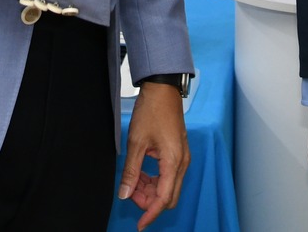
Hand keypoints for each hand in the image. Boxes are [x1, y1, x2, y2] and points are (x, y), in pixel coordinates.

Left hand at [120, 80, 190, 228]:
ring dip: (152, 191)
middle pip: (169, 197)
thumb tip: (124, 194)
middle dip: (149, 202)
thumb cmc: (152, 111)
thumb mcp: (136, 142)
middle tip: (130, 194)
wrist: (163, 89)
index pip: (164, 199)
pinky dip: (156, 180)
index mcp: (173, 161)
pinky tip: (142, 174)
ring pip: (169, 187)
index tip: (139, 224)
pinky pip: (170, 176)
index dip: (151, 214)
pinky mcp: (179, 153)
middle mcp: (182, 162)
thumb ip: (131, 171)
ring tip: (133, 182)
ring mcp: (182, 157)